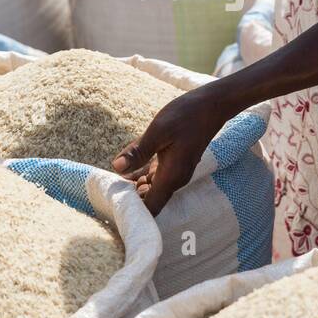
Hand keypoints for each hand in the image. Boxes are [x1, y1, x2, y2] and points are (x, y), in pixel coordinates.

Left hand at [112, 84, 229, 214]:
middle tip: (106, 192)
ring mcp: (176, 172)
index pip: (151, 208)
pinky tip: (126, 171)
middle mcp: (175, 179)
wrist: (212, 105)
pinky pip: (155, 177)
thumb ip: (138, 151)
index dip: (134, 212)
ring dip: (134, 188)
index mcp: (171, 177)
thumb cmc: (186, 116)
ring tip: (111, 184)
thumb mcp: (158, 131)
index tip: (114, 207)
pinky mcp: (174, 163)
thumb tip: (115, 168)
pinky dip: (141, 177)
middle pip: (150, 202)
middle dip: (130, 200)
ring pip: (151, 189)